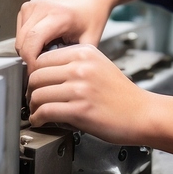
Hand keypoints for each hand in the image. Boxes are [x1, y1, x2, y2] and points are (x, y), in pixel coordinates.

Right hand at [15, 0, 110, 71]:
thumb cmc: (91, 16)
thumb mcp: (90, 40)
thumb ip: (74, 59)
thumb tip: (61, 78)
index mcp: (58, 15)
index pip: (32, 42)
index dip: (32, 63)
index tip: (40, 74)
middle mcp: (42, 7)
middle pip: (22, 43)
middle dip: (31, 59)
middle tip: (46, 67)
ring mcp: (32, 5)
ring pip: (19, 39)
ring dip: (29, 50)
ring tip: (49, 52)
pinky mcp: (27, 7)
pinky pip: (20, 32)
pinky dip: (28, 41)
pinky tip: (45, 41)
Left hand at [27, 44, 153, 143]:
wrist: (142, 114)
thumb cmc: (122, 95)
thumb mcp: (99, 66)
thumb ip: (75, 64)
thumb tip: (44, 73)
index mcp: (85, 52)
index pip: (43, 58)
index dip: (34, 73)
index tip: (36, 83)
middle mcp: (81, 67)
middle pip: (36, 75)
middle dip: (30, 89)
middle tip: (33, 99)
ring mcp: (80, 88)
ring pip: (38, 93)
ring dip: (33, 106)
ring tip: (37, 111)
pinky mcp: (80, 110)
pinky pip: (45, 111)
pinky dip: (38, 118)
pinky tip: (41, 120)